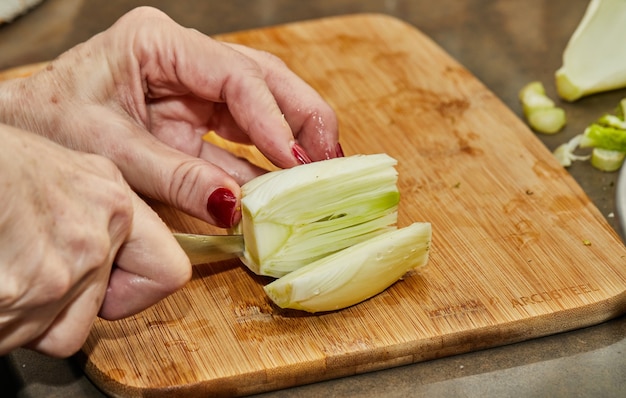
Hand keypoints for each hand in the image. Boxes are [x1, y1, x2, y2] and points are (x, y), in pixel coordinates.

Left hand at [0, 6, 339, 227]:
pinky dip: (262, 167)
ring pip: (261, 108)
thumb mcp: (110, 151)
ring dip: (291, 142)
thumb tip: (233, 206)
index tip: (297, 159)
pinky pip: (239, 142)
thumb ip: (174, 177)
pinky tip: (284, 187)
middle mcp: (185, 61)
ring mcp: (194, 90)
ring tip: (320, 174)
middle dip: (302, 119)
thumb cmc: (51, 126)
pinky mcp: (195, 121)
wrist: (26, 135)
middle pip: (264, 80)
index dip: (272, 118)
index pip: (235, 74)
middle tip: (330, 158)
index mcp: (158, 43)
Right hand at [0, 124, 190, 356]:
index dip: (136, 287)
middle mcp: (98, 236)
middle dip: (73, 304)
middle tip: (39, 276)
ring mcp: (65, 270)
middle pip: (107, 308)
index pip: (168, 273)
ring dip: (35, 316)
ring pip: (65, 331)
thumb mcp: (57, 166)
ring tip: (9, 273)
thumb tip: (103, 246)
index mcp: (111, 199)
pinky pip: (23, 337)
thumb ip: (91, 209)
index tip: (118, 285)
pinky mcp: (29, 296)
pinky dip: (6, 323)